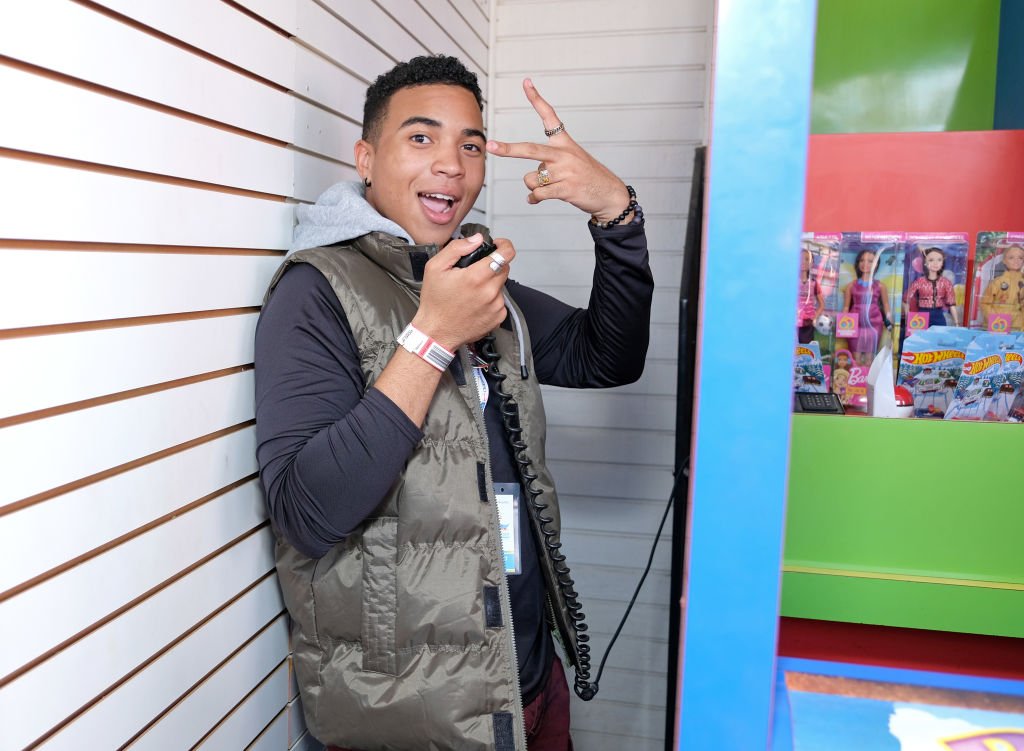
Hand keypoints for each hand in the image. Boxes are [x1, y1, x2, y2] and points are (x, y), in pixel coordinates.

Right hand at [412, 234, 513, 349]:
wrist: (436, 332)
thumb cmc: (435, 303)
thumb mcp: (435, 268)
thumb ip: (457, 248)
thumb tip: (476, 239)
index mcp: (476, 277)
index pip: (506, 254)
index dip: (504, 245)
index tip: (498, 245)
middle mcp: (490, 292)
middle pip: (504, 268)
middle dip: (492, 266)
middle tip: (474, 272)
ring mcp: (496, 306)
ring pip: (501, 285)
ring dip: (490, 284)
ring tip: (471, 292)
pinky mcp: (498, 317)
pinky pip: (500, 301)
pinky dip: (491, 299)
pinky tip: (475, 303)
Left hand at [486, 79, 630, 223]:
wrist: (610, 194)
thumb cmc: (588, 177)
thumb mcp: (572, 162)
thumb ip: (548, 165)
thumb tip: (530, 182)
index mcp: (565, 142)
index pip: (550, 116)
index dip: (536, 99)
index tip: (526, 82)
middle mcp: (564, 154)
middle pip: (530, 150)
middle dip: (508, 149)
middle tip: (490, 146)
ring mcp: (565, 172)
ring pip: (531, 179)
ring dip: (533, 186)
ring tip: (549, 187)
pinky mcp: (566, 189)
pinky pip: (538, 194)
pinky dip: (534, 199)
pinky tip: (536, 200)